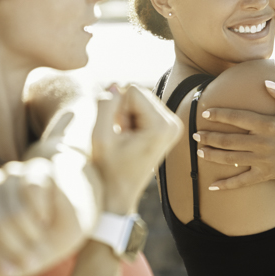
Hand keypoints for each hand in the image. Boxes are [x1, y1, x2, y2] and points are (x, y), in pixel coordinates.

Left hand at [0, 157, 81, 275]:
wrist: (70, 222)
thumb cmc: (31, 245)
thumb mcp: (8, 267)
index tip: (9, 273)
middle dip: (13, 250)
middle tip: (30, 262)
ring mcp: (9, 173)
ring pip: (13, 210)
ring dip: (30, 234)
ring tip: (38, 238)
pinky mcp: (36, 167)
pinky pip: (31, 191)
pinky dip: (41, 212)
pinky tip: (46, 218)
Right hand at [91, 84, 182, 213]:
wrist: (121, 192)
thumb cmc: (109, 168)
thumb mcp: (100, 137)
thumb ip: (104, 106)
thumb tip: (114, 83)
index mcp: (162, 126)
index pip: (133, 89)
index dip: (117, 107)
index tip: (118, 132)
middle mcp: (174, 123)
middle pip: (140, 91)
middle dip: (123, 109)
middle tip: (122, 136)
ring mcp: (174, 125)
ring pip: (140, 98)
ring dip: (126, 114)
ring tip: (126, 138)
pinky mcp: (169, 126)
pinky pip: (144, 106)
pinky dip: (132, 118)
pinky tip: (131, 138)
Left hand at [194, 81, 274, 189]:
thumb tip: (266, 82)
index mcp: (268, 124)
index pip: (238, 118)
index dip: (220, 115)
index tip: (205, 113)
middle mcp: (263, 143)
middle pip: (229, 140)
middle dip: (210, 137)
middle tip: (195, 134)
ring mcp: (263, 160)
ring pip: (231, 159)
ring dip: (213, 155)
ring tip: (199, 151)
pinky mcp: (265, 174)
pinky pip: (242, 181)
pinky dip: (226, 185)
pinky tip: (212, 186)